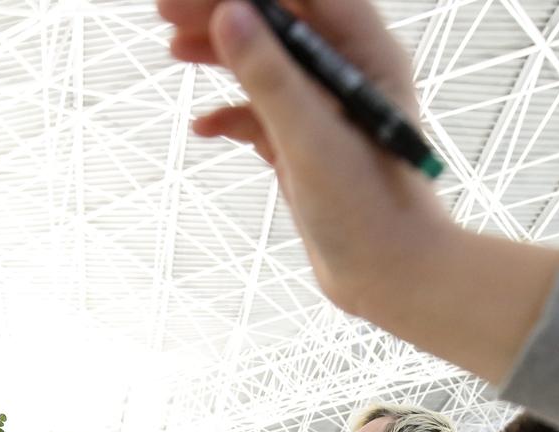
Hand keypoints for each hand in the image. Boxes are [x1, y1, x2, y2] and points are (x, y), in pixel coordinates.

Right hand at [156, 1, 558, 381]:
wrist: (392, 279)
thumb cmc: (371, 211)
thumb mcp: (311, 138)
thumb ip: (270, 75)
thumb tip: (231, 14)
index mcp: (365, 54)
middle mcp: (347, 73)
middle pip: (278, 20)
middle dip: (224, 10)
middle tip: (166, 10)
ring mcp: (324, 110)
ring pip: (265, 62)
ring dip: (221, 53)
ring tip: (174, 49)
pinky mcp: (305, 145)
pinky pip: (260, 113)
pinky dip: (230, 113)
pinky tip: (203, 127)